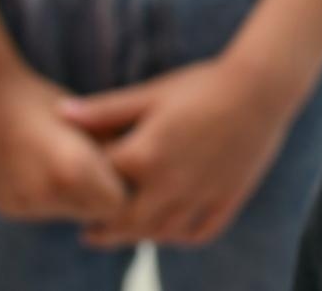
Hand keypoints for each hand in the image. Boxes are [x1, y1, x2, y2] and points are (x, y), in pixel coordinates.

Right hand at [0, 49, 129, 223]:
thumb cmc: (47, 102)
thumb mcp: (90, 121)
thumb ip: (115, 152)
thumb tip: (144, 176)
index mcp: (72, 168)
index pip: (117, 203)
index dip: (122, 187)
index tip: (124, 171)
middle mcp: (46, 193)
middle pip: (92, 212)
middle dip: (100, 195)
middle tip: (100, 169)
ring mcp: (23, 203)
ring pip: (67, 213)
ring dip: (74, 197)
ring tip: (69, 165)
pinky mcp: (7, 207)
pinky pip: (41, 211)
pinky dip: (48, 197)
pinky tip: (43, 169)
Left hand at [60, 56, 297, 247]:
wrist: (261, 88)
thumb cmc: (202, 84)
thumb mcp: (151, 93)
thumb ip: (105, 110)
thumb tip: (60, 113)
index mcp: (144, 157)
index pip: (99, 184)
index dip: (84, 188)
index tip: (74, 190)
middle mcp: (169, 186)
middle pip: (126, 223)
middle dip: (104, 230)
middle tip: (90, 232)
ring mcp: (200, 197)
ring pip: (161, 234)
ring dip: (140, 237)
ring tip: (127, 232)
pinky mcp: (227, 200)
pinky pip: (198, 233)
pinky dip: (181, 236)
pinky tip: (171, 230)